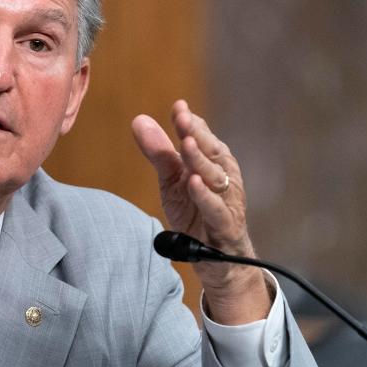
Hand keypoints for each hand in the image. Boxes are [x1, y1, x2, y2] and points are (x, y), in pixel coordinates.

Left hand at [131, 100, 271, 323]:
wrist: (214, 259)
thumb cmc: (195, 213)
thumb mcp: (172, 181)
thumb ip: (159, 152)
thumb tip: (139, 120)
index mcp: (212, 163)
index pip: (203, 137)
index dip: (191, 122)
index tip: (178, 107)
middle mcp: (224, 177)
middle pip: (212, 152)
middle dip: (198, 134)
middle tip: (182, 119)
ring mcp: (227, 201)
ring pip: (216, 177)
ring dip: (201, 160)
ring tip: (186, 144)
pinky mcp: (225, 225)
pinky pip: (216, 208)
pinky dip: (205, 195)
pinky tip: (193, 182)